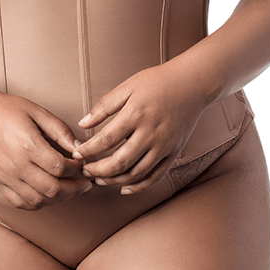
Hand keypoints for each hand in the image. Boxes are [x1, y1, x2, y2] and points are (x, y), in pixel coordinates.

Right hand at [0, 93, 92, 209]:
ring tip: (69, 189)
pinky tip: (48, 194)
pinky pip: (21, 203)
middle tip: (84, 183)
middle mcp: (16, 165)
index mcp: (27, 145)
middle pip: (52, 189)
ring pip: (39, 200)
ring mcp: (6, 177)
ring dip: (59, 198)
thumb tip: (79, 148)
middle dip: (74, 189)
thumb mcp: (37, 112)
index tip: (81, 164)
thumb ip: (60, 130)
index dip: (76, 169)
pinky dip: (39, 203)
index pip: (60, 167)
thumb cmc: (6, 110)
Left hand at [72, 66, 207, 194]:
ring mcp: (164, 146)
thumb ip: (105, 106)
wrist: (193, 83)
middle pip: (119, 162)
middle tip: (85, 171)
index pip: (106, 140)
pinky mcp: (174, 153)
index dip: (88, 151)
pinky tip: (124, 188)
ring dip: (114, 181)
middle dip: (98, 170)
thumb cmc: (159, 81)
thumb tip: (83, 124)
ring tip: (100, 179)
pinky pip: (155, 176)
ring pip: (136, 173)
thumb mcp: (128, 86)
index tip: (76, 154)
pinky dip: (139, 186)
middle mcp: (150, 134)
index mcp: (136, 115)